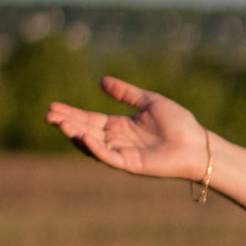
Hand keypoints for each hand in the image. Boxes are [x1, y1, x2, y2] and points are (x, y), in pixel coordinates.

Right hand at [46, 77, 208, 181]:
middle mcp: (118, 141)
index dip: (71, 114)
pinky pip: (108, 157)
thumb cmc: (178, 123)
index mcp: (120, 127)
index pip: (89, 120)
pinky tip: (82, 136)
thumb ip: (125, 93)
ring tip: (59, 124)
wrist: (198, 144)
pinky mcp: (131, 164)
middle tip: (47, 115)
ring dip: (75, 135)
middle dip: (66, 124)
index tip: (52, 107)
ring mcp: (123, 154)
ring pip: (92, 145)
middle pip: (86, 131)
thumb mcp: (148, 102)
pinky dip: (95, 148)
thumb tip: (102, 81)